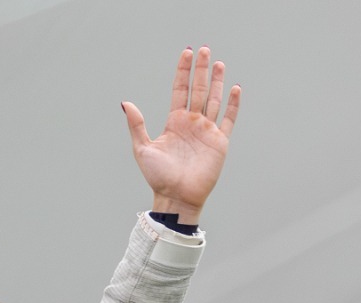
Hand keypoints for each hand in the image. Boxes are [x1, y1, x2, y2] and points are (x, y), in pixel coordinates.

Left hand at [121, 46, 241, 224]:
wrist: (176, 197)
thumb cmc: (158, 177)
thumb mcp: (142, 148)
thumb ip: (136, 125)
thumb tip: (125, 103)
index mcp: (174, 122)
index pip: (180, 90)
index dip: (182, 72)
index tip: (185, 53)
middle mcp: (191, 123)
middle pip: (199, 90)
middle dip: (200, 70)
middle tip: (203, 49)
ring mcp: (207, 131)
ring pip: (214, 100)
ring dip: (217, 82)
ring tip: (219, 63)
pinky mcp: (220, 142)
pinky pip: (228, 119)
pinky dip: (232, 104)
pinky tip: (235, 88)